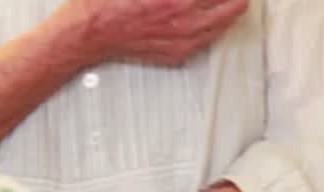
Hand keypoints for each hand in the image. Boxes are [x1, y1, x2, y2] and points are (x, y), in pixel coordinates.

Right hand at [64, 0, 249, 65]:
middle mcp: (187, 19)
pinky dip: (213, 23)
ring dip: (229, 5)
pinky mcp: (178, 54)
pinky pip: (209, 37)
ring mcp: (185, 40)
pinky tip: (207, 14)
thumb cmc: (108, 2)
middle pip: (234, 2)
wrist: (89, 32)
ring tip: (226, 0)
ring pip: (227, 20)